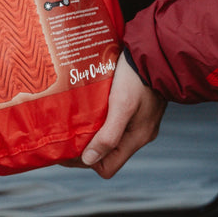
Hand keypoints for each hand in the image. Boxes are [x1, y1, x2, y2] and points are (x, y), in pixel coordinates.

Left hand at [75, 58, 166, 177]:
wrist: (154, 51)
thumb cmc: (138, 78)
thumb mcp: (122, 105)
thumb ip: (108, 135)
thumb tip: (89, 160)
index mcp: (137, 137)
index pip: (107, 167)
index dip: (85, 162)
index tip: (66, 150)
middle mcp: (138, 133)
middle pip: (106, 153)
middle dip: (84, 149)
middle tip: (63, 136)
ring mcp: (137, 120)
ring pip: (108, 137)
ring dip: (90, 133)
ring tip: (71, 124)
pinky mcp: (135, 107)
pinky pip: (112, 122)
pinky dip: (98, 120)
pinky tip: (86, 110)